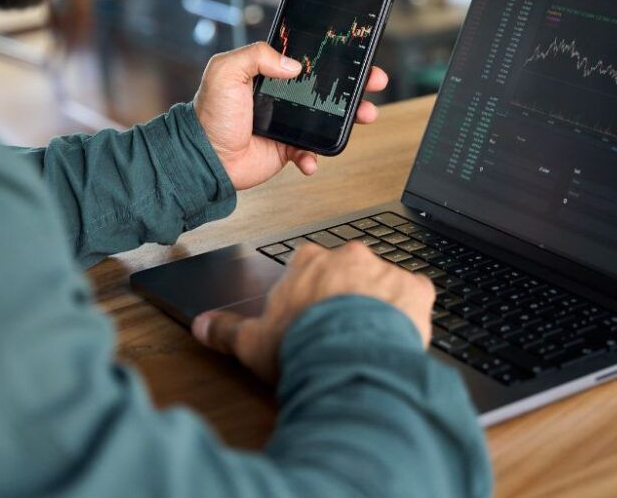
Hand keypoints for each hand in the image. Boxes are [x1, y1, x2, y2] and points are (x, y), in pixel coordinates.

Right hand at [192, 241, 434, 383]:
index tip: (309, 317)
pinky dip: (408, 312)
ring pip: (381, 283)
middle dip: (344, 296)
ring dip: (376, 304)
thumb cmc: (301, 346)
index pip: (307, 268)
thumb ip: (226, 330)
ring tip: (367, 339)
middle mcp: (347, 257)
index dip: (308, 295)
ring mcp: (383, 270)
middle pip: (346, 273)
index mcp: (308, 263)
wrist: (349, 359)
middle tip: (338, 330)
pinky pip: (414, 296)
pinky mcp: (415, 289)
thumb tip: (201, 326)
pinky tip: (397, 334)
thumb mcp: (253, 343)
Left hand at [193, 41, 388, 190]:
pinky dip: (315, 157)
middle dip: (355, 85)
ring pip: (329, 119)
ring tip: (365, 115)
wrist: (203, 158)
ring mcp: (287, 123)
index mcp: (269, 73)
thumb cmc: (208, 115)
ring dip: (350, 118)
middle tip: (374, 81)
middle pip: (327, 87)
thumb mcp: (225, 72)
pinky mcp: (287, 149)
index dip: (334, 57)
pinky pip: (311, 152)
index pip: (308, 60)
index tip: (356, 53)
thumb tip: (293, 64)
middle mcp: (282, 97)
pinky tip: (309, 158)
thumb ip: (257, 55)